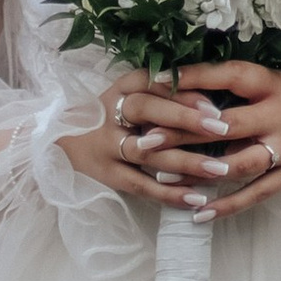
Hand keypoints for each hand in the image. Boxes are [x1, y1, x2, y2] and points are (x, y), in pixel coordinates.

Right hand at [57, 74, 238, 211]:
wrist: (59, 146)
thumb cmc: (110, 119)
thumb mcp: (129, 100)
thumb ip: (163, 98)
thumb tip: (212, 101)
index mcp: (120, 88)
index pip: (150, 81)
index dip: (181, 90)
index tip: (213, 102)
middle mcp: (109, 112)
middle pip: (145, 109)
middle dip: (185, 118)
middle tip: (222, 127)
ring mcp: (106, 145)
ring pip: (146, 153)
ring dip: (184, 161)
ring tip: (219, 169)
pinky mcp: (106, 174)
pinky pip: (140, 185)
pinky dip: (169, 194)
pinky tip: (197, 200)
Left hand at [164, 60, 280, 208]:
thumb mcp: (277, 81)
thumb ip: (240, 85)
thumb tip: (184, 85)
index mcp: (274, 85)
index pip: (229, 76)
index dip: (194, 78)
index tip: (157, 83)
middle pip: (226, 124)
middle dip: (184, 132)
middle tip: (146, 139)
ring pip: (238, 163)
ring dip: (199, 171)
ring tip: (164, 176)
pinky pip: (255, 194)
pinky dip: (226, 205)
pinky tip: (199, 213)